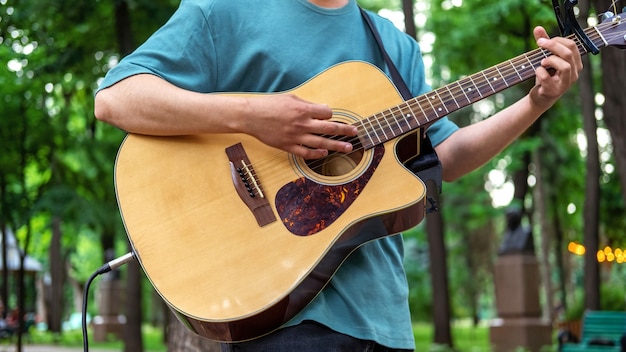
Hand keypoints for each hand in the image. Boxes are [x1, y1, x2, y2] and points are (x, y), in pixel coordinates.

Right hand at [240, 94, 356, 158]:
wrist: (251, 116)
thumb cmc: (270, 104)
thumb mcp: (291, 98)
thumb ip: (307, 104)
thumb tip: (321, 109)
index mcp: (303, 109)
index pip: (326, 112)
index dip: (330, 113)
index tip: (330, 115)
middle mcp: (302, 123)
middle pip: (329, 128)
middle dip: (345, 130)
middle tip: (356, 132)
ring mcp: (296, 136)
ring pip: (321, 143)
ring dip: (336, 146)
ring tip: (348, 148)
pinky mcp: (288, 146)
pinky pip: (306, 153)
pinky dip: (317, 154)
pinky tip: (325, 154)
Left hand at [529, 26, 582, 109]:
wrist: (540, 97)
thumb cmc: (546, 77)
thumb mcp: (545, 58)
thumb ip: (544, 44)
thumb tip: (538, 28)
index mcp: (575, 63)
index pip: (572, 45)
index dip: (557, 40)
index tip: (542, 40)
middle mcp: (574, 73)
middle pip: (568, 53)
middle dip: (552, 46)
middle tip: (539, 45)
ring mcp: (566, 84)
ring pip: (564, 66)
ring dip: (550, 60)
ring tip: (541, 62)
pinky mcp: (554, 91)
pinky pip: (547, 78)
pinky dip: (540, 72)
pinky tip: (537, 71)